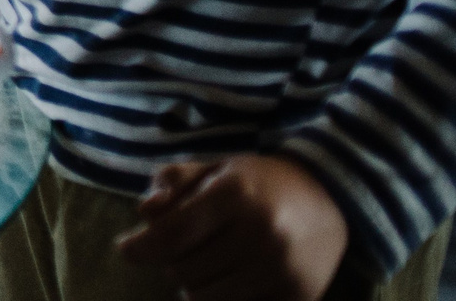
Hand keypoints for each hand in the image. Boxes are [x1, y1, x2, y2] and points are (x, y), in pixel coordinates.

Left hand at [115, 155, 348, 300]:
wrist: (330, 197)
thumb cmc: (259, 182)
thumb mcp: (214, 168)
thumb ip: (174, 183)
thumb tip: (145, 212)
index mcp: (237, 194)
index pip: (172, 234)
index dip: (141, 247)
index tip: (125, 249)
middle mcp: (263, 233)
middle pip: (183, 269)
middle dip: (173, 260)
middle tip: (185, 247)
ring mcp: (283, 269)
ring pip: (205, 297)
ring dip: (195, 284)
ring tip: (208, 263)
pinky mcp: (299, 297)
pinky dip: (225, 299)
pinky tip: (230, 280)